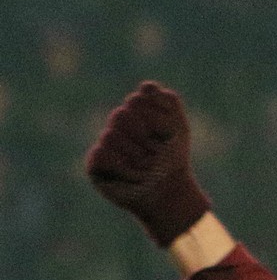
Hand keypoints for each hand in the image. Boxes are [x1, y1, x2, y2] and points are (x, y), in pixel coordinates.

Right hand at [85, 80, 210, 245]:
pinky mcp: (95, 164)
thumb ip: (167, 102)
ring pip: (111, 135)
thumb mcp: (178, 128)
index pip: (137, 99)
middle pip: (121, 114)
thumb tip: (146, 87)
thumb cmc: (173, 160)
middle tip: (157, 153)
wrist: (170, 193)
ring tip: (146, 168)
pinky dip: (123, 167)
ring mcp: (105, 144)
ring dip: (137, 155)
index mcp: (136, 114)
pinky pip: (102, 154)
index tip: (168, 135)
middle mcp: (118, 126)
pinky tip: (134, 176)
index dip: (157, 118)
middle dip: (145, 136)